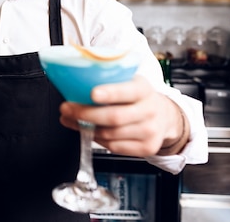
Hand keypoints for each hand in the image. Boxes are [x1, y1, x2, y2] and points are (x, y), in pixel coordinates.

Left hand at [58, 74, 186, 156]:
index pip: (127, 91)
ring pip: (110, 134)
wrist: (163, 116)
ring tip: (71, 120)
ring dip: (85, 128)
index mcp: (143, 89)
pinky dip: (96, 139)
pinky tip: (89, 131)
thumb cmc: (138, 97)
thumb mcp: (129, 81)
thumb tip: (73, 80)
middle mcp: (149, 110)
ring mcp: (150, 131)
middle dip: (85, 114)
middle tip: (66, 109)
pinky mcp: (147, 148)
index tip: (93, 94)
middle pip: (114, 117)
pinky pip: (114, 147)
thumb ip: (108, 81)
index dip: (110, 93)